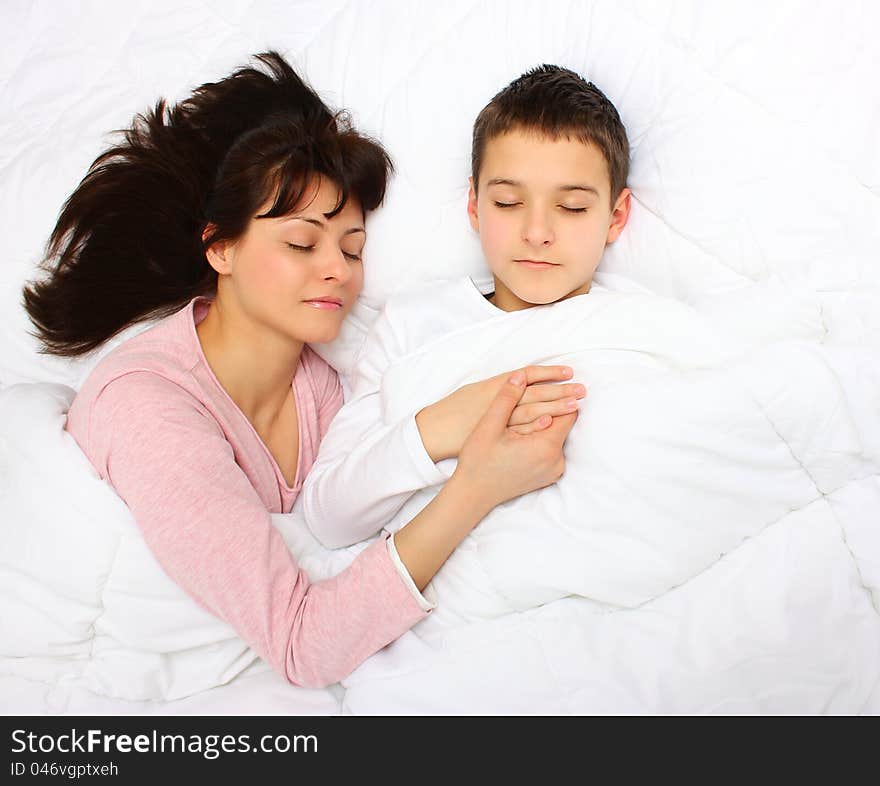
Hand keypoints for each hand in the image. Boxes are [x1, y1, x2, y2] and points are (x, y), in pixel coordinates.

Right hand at [416, 365, 584, 461]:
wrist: (473, 494)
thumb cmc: (479, 462)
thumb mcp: (489, 426)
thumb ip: (506, 399)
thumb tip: (519, 376)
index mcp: (545, 447)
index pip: (568, 414)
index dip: (564, 397)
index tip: (560, 384)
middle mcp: (555, 462)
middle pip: (564, 426)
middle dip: (555, 409)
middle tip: (551, 393)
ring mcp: (552, 471)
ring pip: (557, 438)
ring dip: (548, 425)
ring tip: (536, 412)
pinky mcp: (547, 477)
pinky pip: (551, 451)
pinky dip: (543, 439)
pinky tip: (527, 433)